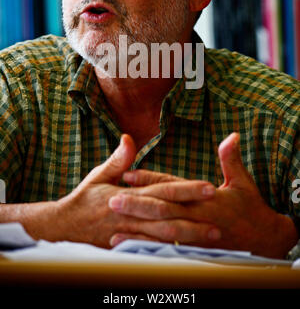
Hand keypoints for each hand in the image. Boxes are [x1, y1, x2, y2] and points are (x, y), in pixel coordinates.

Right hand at [54, 134, 218, 248]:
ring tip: (211, 237)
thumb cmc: (84, 198)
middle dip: (194, 217)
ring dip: (188, 237)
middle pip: (168, 217)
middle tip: (219, 218)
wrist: (64, 227)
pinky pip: (151, 251)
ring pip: (163, 237)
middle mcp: (131, 216)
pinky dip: (170, 251)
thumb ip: (118, 159)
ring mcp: (129, 235)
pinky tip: (189, 251)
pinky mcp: (127, 248)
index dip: (186, 189)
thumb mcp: (99, 175)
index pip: (162, 191)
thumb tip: (129, 138)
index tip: (208, 188)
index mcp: (128, 196)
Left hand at [108, 133, 298, 257]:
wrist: (263, 239)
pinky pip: (166, 248)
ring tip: (113, 228)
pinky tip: (129, 245)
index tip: (127, 174)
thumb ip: (231, 159)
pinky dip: (147, 246)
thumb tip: (231, 135)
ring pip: (161, 231)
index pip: (172, 185)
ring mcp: (194, 235)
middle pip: (163, 209)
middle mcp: (197, 216)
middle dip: (137, 205)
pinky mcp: (192, 248)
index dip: (149, 179)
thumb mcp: (242, 181)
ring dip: (138, 229)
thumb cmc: (250, 208)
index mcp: (206, 198)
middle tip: (112, 200)